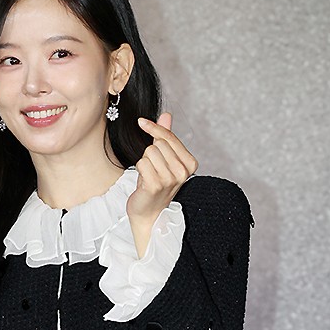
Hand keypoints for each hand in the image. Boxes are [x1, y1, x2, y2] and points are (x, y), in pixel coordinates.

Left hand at [127, 112, 197, 254]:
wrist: (148, 214)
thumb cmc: (155, 185)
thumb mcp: (164, 160)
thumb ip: (166, 137)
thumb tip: (166, 114)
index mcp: (190, 163)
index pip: (169, 137)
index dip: (154, 128)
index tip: (141, 122)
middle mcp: (183, 171)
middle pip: (157, 143)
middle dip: (149, 153)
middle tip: (152, 169)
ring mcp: (170, 179)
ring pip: (148, 152)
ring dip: (144, 163)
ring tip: (148, 177)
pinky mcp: (156, 185)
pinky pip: (141, 163)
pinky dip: (139, 170)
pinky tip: (143, 182)